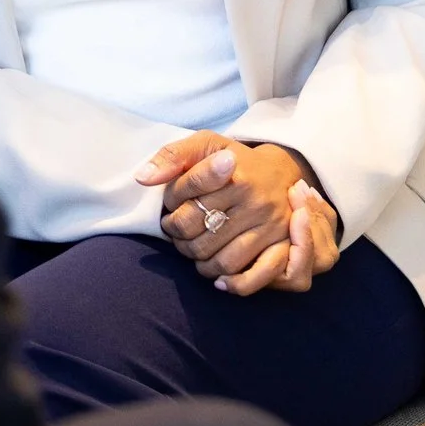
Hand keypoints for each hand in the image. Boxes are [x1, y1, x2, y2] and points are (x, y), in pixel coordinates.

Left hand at [136, 133, 340, 295]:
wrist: (281, 173)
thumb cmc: (234, 159)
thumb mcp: (205, 143)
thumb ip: (172, 155)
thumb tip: (142, 178)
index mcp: (233, 170)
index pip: (185, 191)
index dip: (170, 201)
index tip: (171, 203)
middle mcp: (254, 200)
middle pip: (196, 228)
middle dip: (176, 233)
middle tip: (176, 229)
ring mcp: (270, 226)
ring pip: (220, 258)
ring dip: (197, 259)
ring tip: (192, 248)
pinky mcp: (282, 246)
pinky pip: (253, 276)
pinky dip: (231, 282)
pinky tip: (216, 276)